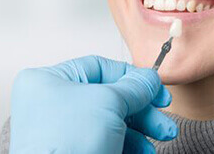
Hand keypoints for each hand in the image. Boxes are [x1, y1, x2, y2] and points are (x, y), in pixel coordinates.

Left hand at [9, 55, 177, 152]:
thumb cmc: (68, 141)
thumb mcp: (109, 102)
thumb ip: (134, 87)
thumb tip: (150, 78)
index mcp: (49, 80)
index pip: (99, 68)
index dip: (132, 76)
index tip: (157, 89)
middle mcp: (52, 103)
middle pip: (109, 96)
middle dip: (143, 109)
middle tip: (164, 121)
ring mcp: (60, 130)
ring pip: (110, 121)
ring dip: (141, 130)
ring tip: (162, 138)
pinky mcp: (71, 151)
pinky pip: (104, 141)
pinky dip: (127, 144)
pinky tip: (144, 152)